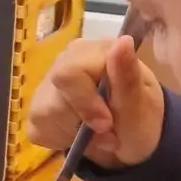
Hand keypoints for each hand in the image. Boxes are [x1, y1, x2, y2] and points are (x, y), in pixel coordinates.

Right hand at [26, 36, 164, 168]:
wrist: (132, 137)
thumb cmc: (141, 118)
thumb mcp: (142, 104)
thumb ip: (128, 76)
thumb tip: (122, 41)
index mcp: (96, 51)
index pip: (70, 72)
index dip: (85, 103)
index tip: (106, 124)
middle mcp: (67, 59)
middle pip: (54, 97)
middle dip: (80, 123)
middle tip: (106, 135)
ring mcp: (50, 83)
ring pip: (43, 114)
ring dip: (72, 134)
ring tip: (96, 136)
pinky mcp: (39, 105)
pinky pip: (37, 128)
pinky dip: (60, 139)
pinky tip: (78, 135)